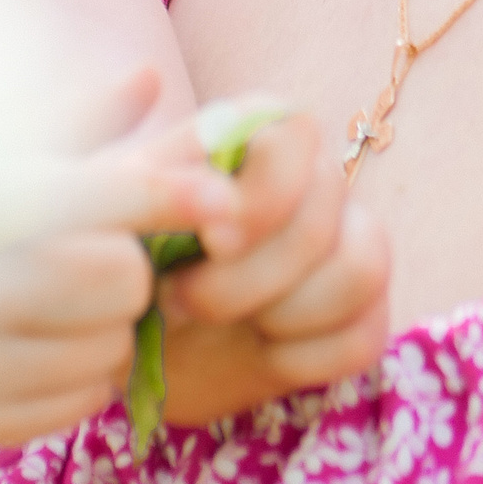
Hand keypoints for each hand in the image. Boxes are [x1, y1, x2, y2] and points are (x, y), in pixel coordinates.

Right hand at [0, 74, 239, 450]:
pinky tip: (41, 345)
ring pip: (105, 355)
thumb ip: (79, 120)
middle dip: (127, 271)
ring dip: (106, 331)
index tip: (225, 203)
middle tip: (101, 258)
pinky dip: (76, 381)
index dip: (175, 196)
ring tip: (65, 305)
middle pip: (123, 285)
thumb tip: (148, 80)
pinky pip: (72, 408)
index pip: (107, 197)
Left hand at [156, 111, 391, 426]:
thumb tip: (175, 124)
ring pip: (361, 268)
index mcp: (260, 132)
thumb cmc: (126, 256)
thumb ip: (154, 176)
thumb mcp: (118, 210)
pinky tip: (260, 352)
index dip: (261, 198)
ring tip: (226, 324)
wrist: (138, 335)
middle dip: (247, 280)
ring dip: (284, 315)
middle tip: (182, 302)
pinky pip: (364, 337)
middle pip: (321, 220)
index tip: (208, 243)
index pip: (296, 134)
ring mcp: (349, 244)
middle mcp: (317, 177)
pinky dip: (304, 359)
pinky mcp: (363, 313)